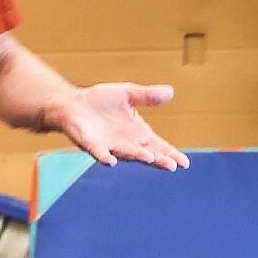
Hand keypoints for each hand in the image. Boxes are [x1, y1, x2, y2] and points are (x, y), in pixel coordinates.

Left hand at [44, 84, 188, 171]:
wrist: (73, 104)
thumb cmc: (99, 101)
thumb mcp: (128, 93)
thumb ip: (147, 96)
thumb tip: (171, 92)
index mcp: (137, 133)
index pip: (158, 146)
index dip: (171, 153)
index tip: (184, 163)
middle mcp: (126, 143)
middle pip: (146, 153)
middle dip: (159, 159)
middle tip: (173, 165)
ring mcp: (109, 145)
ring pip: (126, 154)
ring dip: (138, 156)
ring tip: (151, 159)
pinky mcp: (91, 144)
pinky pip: (99, 153)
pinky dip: (105, 157)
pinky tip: (111, 161)